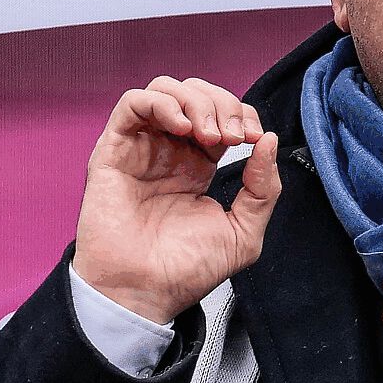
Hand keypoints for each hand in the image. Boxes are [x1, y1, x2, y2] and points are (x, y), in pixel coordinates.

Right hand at [72, 78, 281, 325]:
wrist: (144, 293)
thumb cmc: (185, 271)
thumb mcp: (243, 233)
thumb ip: (263, 188)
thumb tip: (269, 141)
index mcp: (198, 166)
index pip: (222, 114)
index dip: (242, 114)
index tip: (253, 138)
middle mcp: (169, 151)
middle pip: (197, 94)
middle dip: (223, 104)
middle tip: (232, 135)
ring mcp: (141, 148)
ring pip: (166, 89)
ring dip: (195, 101)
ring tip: (207, 134)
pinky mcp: (113, 151)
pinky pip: (132, 103)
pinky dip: (161, 102)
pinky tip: (181, 128)